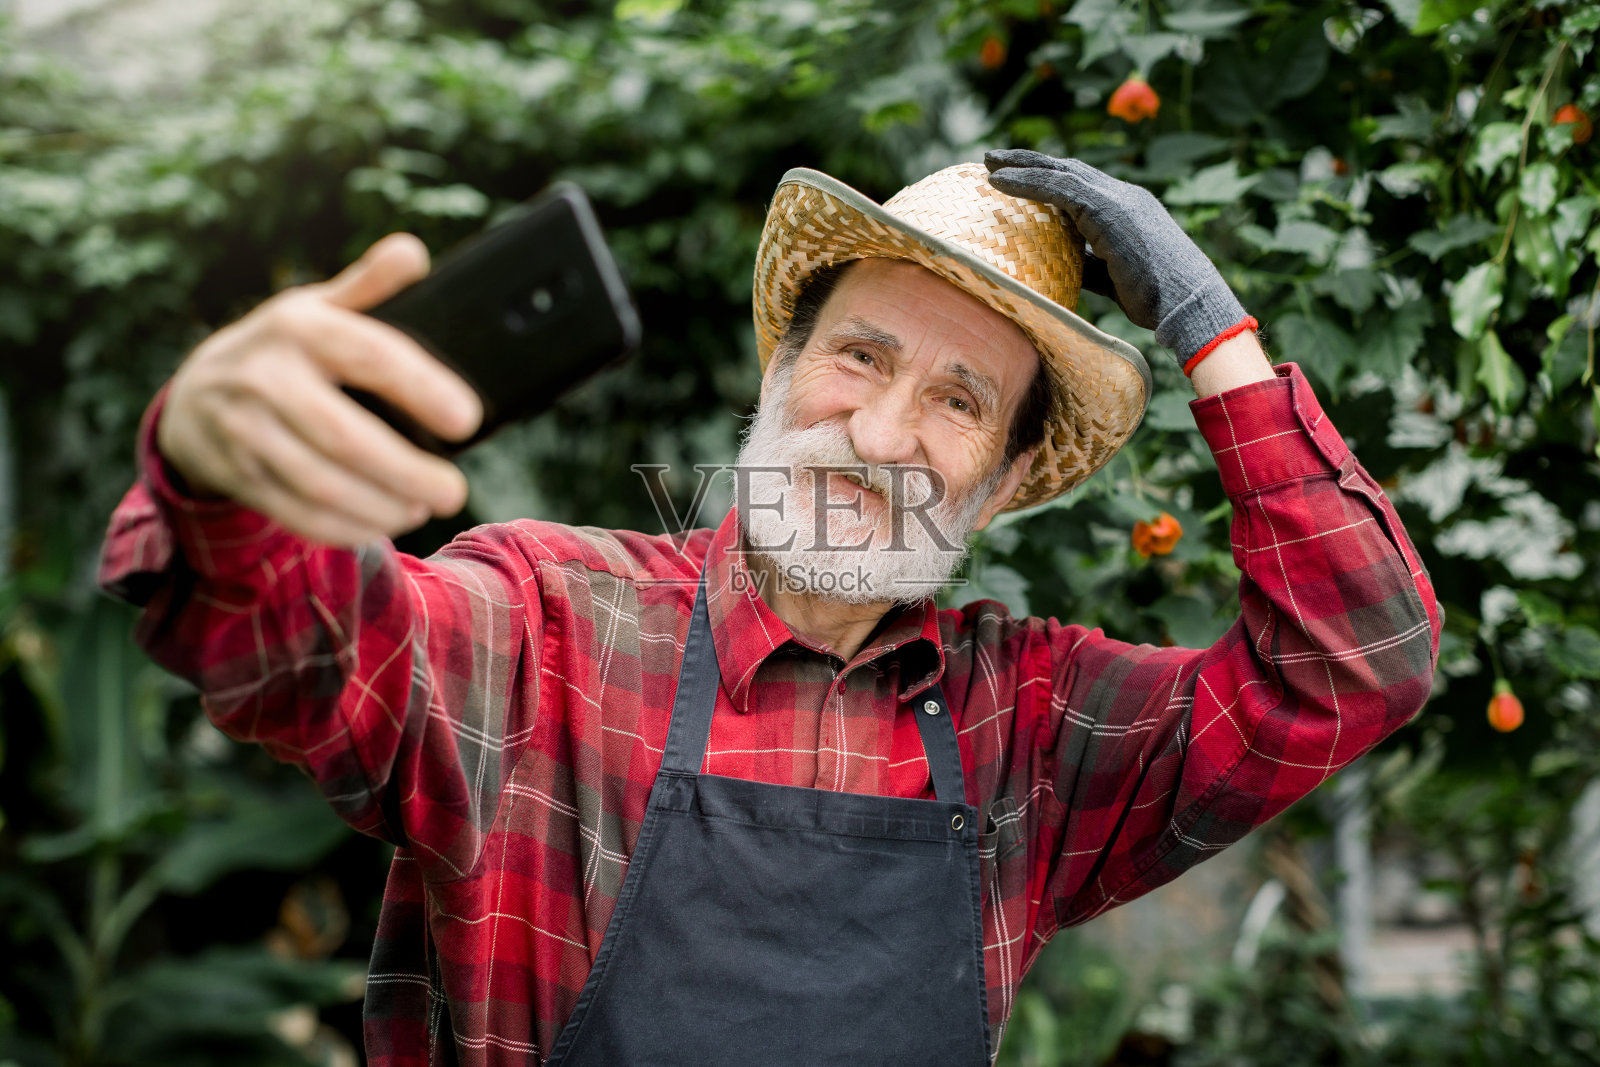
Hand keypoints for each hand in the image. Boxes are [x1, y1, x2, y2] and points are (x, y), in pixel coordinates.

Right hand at [156, 233, 483, 547]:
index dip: (422, 388)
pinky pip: (295, 511)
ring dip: (380, 505)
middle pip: (344, 437)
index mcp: (298, 326)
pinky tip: (382, 523)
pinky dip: (344, 527)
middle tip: (454, 490)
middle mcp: (265, 377)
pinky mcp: (237, 473)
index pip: (370, 355)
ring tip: (423, 507)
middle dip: (406, 471)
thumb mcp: (317, 307)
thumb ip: (368, 286)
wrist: (196, 392)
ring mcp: (244, 429)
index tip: (468, 419)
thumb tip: (412, 253)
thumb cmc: (281, 348)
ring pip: (320, 483)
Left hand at [984, 149, 1251, 368]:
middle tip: (994, 158)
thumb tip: (1062, 267)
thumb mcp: (1115, 278)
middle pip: (1069, 169)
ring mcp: (1117, 199)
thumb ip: (1089, 265)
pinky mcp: (1107, 209)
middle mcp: (1123, 196)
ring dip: (1022, 165)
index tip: (1018, 177)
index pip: (1082, 185)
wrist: (1185, 301)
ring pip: (1062, 172)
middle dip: (1031, 161)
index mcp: (1127, 210)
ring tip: (989, 161)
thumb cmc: (1156, 299)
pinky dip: (1027, 182)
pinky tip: (998, 182)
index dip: (1049, 177)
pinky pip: (1059, 187)